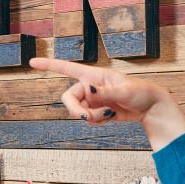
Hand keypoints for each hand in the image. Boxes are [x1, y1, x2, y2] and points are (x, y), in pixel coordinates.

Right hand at [29, 57, 184, 150]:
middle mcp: (90, 87)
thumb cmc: (141, 93)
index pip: (68, 68)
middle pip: (69, 98)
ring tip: (110, 114)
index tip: (32, 62)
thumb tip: (88, 91)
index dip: (49, 65)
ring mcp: (93, 100)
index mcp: (94, 75)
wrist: (152, 107)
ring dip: (91, 117)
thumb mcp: (125, 92)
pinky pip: (88, 119)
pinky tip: (111, 117)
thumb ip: (104, 93)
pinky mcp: (98, 111)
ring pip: (79, 112)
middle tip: (87, 118)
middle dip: (76, 110)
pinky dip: (97, 121)